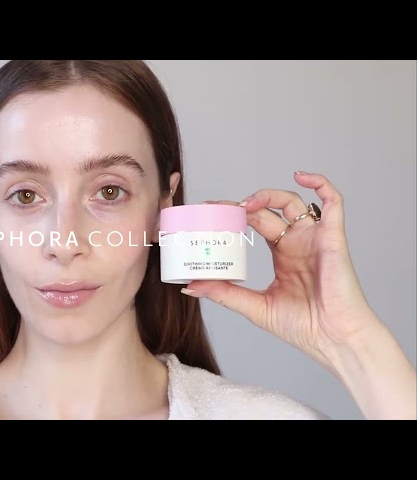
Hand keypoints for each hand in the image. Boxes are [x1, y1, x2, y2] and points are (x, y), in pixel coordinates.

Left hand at [182, 171, 379, 370]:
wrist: (333, 340)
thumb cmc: (303, 327)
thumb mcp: (254, 306)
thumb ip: (224, 293)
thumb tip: (190, 285)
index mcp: (283, 255)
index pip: (255, 224)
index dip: (235, 215)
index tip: (209, 212)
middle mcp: (298, 243)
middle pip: (268, 211)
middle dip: (242, 206)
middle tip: (218, 208)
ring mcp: (315, 239)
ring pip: (293, 202)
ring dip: (268, 196)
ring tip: (246, 205)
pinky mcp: (333, 238)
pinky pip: (334, 202)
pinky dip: (320, 183)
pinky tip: (300, 176)